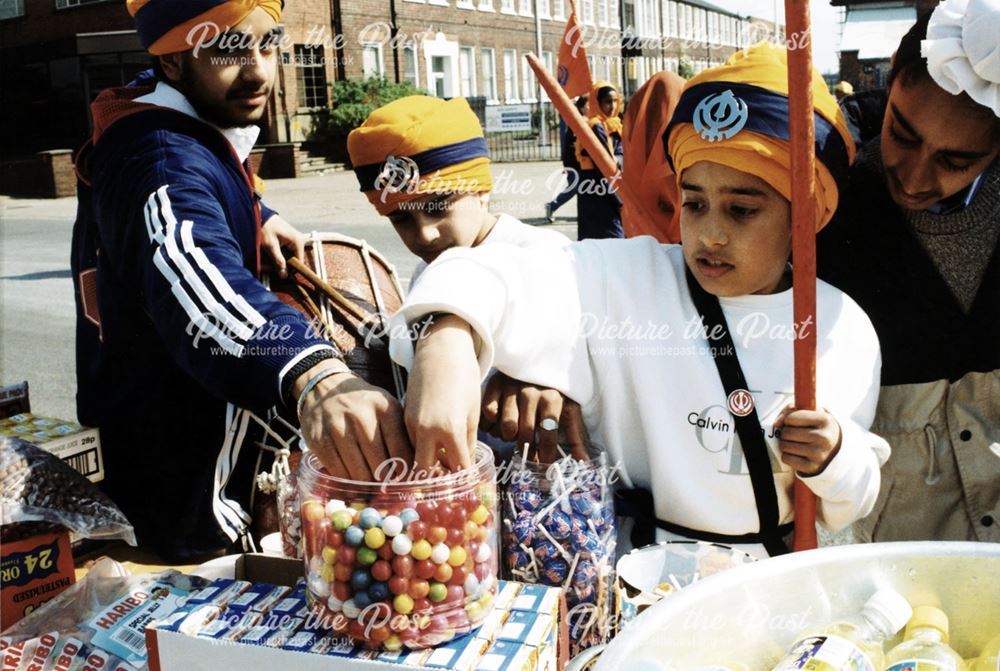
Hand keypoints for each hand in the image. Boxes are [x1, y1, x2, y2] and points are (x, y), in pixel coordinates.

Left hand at [261, 214, 306, 278]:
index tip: (278, 273)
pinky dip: (277, 254)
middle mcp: (299, 240)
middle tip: (266, 265)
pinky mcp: (289, 239)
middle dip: (281, 264)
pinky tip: (269, 252)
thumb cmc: (265, 228)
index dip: (290, 270)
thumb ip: (278, 261)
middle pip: (293, 259)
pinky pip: (286, 251)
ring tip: (266, 257)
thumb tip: (284, 276)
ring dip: (278, 259)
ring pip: (289, 256)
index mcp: (298, 241)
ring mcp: (294, 239)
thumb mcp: (271, 246)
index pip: (299, 262)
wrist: (260, 214)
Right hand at [296, 359, 411, 480]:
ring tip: (369, 483)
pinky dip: (347, 481)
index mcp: (385, 409)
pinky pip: (339, 473)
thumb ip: (401, 433)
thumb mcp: (387, 407)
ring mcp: (339, 429)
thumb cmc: (363, 403)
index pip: (401, 452)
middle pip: (381, 466)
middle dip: (385, 480)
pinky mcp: (320, 441)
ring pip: (360, 473)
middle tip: (384, 485)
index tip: (403, 478)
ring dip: (366, 484)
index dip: (404, 472)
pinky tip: (352, 479)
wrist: (324, 388)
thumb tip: (414, 469)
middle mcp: (362, 417)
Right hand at [404, 315, 480, 473]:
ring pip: (414, 457)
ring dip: (425, 464)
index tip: (464, 486)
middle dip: (435, 479)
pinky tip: (429, 448)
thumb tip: (463, 467)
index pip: (456, 469)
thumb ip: (466, 443)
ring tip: (438, 467)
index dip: (462, 479)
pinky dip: (418, 449)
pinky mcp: (403, 416)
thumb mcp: (472, 413)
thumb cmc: (464, 379)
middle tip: (446, 482)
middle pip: (425, 471)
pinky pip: (409, 443)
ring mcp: (411, 423)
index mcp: (450, 430)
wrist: (442, 349)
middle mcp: (426, 430)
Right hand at [481, 372, 588, 462]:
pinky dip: (492, 423)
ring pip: (506, 426)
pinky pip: (489, 413)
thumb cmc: (554, 391)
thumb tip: (585, 462)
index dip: (546, 455)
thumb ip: (575, 436)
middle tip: (525, 451)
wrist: (536, 359)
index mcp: (553, 399)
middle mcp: (532, 393)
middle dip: (525, 448)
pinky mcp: (494, 384)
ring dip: (507, 436)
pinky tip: (498, 421)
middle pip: (525, 433)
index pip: (548, 434)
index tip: (543, 469)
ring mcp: (511, 388)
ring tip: (512, 433)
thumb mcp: (569, 409)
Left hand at [774, 406, 841, 476]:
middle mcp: (824, 438)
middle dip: (785, 432)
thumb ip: (790, 410)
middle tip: (794, 434)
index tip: (795, 422)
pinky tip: (797, 453)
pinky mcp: (812, 467)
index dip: (788, 419)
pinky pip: (786, 458)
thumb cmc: (816, 426)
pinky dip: (787, 456)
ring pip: (784, 446)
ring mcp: (819, 454)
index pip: (791, 418)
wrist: (834, 448)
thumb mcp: (809, 411)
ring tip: (795, 443)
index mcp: (825, 420)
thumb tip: (777, 423)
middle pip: (787, 432)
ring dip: (785, 443)